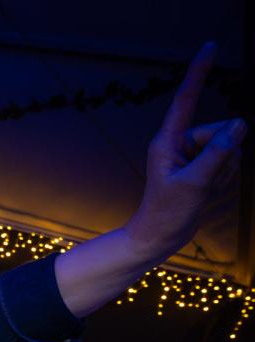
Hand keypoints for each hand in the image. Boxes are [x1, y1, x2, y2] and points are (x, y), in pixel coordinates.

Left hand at [123, 43, 245, 262]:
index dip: (199, 72)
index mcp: (168, 140)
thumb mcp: (194, 183)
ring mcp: (193, 154)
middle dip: (224, 155)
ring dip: (225, 170)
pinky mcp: (204, 165)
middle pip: (222, 130)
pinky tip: (208, 191)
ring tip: (202, 188)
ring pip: (230, 148)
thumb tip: (240, 123)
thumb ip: (218, 153)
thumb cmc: (167, 212)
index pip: (186, 99)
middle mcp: (180, 142)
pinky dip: (226, 178)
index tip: (210, 45)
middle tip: (202, 180)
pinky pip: (230, 162)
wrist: (161, 236)